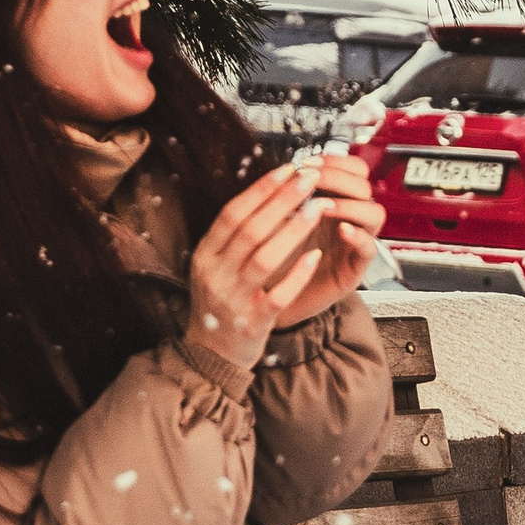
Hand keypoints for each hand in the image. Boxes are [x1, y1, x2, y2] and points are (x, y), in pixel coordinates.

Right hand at [186, 154, 379, 371]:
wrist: (211, 355)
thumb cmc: (220, 304)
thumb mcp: (215, 267)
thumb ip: (233, 237)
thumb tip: (266, 194)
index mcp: (205, 256)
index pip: (232, 214)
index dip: (261, 189)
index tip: (287, 169)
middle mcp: (216, 275)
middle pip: (251, 230)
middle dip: (283, 201)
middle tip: (309, 179)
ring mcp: (234, 299)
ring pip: (265, 258)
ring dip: (294, 230)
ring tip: (318, 209)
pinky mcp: (254, 322)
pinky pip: (278, 294)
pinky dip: (298, 274)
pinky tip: (316, 255)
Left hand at [265, 148, 384, 327]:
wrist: (270, 297)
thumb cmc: (275, 257)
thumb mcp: (278, 220)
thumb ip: (287, 197)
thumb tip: (290, 168)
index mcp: (333, 200)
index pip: (353, 170)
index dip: (336, 161)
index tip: (309, 163)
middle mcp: (348, 218)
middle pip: (364, 186)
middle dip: (338, 177)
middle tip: (313, 181)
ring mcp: (354, 242)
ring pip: (374, 212)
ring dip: (349, 204)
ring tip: (324, 207)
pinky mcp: (354, 267)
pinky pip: (369, 248)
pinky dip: (358, 236)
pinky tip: (341, 230)